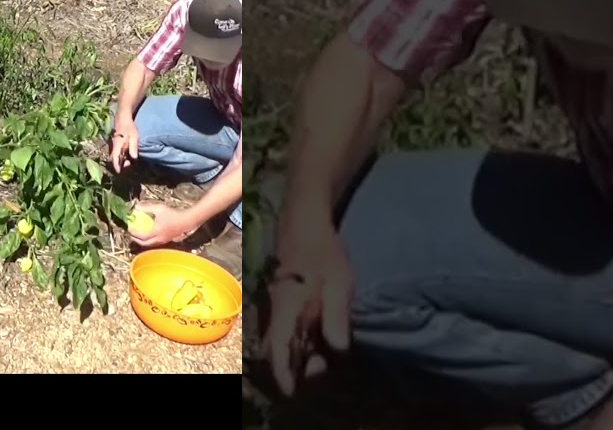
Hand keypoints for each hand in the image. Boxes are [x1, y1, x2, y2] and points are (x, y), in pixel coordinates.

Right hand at [109, 115, 138, 172]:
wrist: (122, 117)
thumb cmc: (129, 127)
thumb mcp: (134, 137)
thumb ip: (133, 148)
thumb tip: (133, 158)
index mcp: (117, 146)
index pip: (115, 159)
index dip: (116, 167)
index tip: (119, 172)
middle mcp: (113, 146)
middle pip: (113, 159)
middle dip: (118, 164)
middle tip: (127, 165)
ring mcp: (113, 144)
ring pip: (114, 155)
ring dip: (119, 160)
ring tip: (128, 161)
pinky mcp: (115, 142)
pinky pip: (115, 152)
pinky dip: (119, 155)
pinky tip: (126, 154)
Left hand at [127, 202, 195, 246]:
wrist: (186, 221)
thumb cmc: (172, 214)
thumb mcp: (159, 208)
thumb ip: (147, 208)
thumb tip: (136, 207)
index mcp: (156, 232)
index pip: (142, 236)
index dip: (134, 233)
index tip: (129, 228)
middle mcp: (159, 239)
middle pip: (144, 244)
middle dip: (136, 240)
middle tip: (131, 234)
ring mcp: (163, 241)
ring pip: (149, 244)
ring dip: (142, 241)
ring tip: (137, 235)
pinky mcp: (166, 240)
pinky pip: (154, 243)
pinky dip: (148, 240)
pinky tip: (147, 234)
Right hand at [262, 219, 352, 396]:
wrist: (304, 219)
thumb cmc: (322, 250)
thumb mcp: (337, 285)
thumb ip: (336, 319)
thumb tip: (338, 350)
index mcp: (285, 310)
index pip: (277, 350)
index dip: (283, 374)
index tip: (291, 392)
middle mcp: (276, 308)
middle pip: (274, 347)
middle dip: (290, 365)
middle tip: (318, 370)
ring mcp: (277, 300)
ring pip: (278, 335)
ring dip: (294, 350)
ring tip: (321, 356)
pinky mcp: (283, 294)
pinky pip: (284, 323)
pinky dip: (296, 336)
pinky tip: (317, 334)